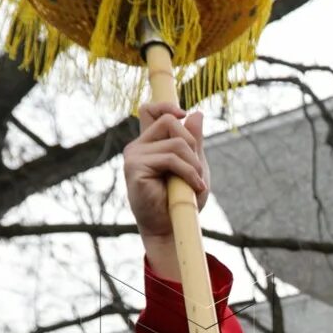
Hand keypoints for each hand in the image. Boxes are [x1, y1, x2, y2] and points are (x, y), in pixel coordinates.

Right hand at [123, 101, 207, 275]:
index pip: (150, 110)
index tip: (184, 116)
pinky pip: (171, 159)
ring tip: (197, 182)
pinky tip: (194, 187)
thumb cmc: (181, 198)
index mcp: (149, 143)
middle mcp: (138, 146)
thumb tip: (196, 113)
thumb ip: (193, 141)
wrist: (172, 226)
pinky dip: (189, 173)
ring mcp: (134, 156)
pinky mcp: (135, 168)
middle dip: (191, 142)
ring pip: (175, 142)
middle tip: (198, 168)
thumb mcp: (193, 165)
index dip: (167, 105)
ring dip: (194, 163)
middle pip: (169, 120)